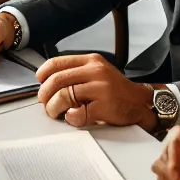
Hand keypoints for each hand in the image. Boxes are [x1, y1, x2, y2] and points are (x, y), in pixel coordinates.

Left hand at [34, 54, 157, 128]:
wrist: (140, 103)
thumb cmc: (116, 91)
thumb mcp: (97, 73)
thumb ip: (76, 73)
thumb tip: (47, 83)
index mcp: (92, 61)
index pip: (57, 63)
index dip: (43, 74)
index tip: (40, 83)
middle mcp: (96, 71)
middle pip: (57, 80)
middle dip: (45, 94)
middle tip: (45, 103)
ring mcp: (101, 88)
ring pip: (64, 96)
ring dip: (53, 108)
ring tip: (55, 112)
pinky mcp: (104, 107)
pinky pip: (77, 114)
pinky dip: (71, 118)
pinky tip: (74, 117)